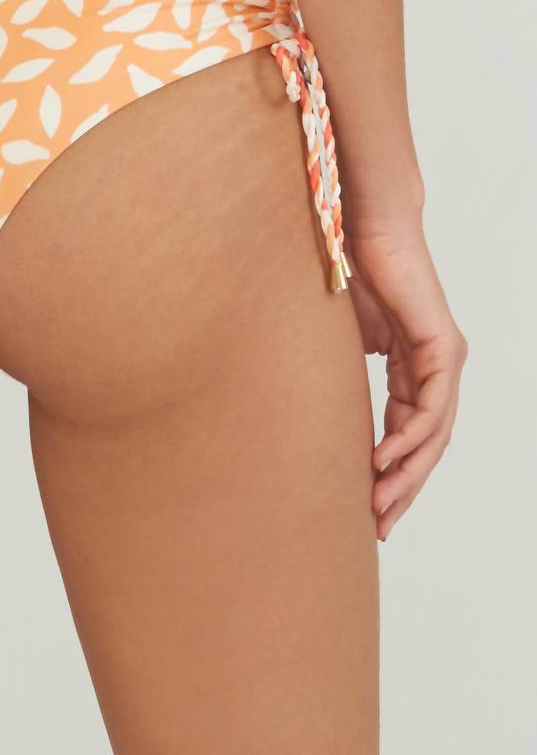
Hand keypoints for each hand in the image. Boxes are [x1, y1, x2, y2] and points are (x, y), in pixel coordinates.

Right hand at [344, 215, 466, 540]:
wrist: (363, 227)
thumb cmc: (347, 272)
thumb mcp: (340, 343)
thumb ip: (341, 377)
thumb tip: (312, 414)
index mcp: (415, 368)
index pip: (411, 435)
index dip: (393, 476)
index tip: (368, 511)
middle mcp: (437, 367)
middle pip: (428, 445)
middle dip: (403, 489)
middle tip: (380, 526)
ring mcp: (443, 358)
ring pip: (433, 433)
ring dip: (407, 474)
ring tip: (381, 504)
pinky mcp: (440, 346)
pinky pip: (430, 406)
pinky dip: (409, 438)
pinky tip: (383, 460)